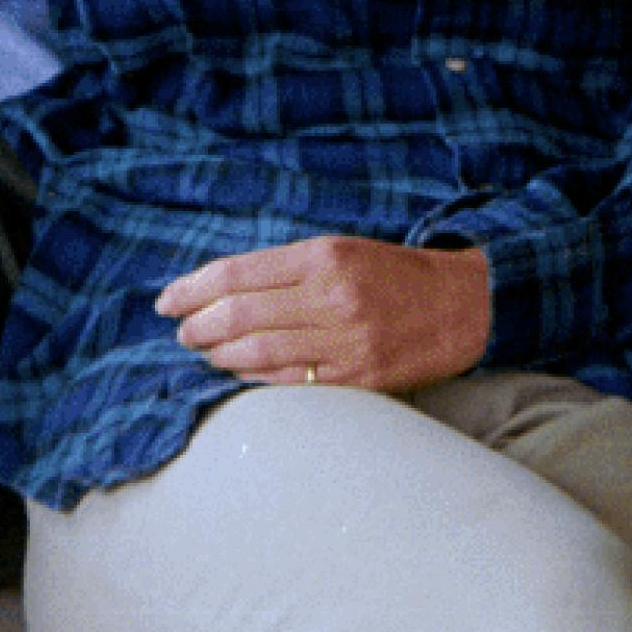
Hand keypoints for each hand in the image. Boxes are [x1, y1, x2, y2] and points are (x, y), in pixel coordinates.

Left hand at [155, 235, 492, 391]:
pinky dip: (254, 377)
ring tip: (203, 351)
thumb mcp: (340, 250)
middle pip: (240, 314)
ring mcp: (345, 341)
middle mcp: (331, 297)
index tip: (167, 299)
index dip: (193, 288)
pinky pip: (290, 382)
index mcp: (323, 256)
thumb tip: (221, 289)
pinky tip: (237, 372)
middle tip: (181, 331)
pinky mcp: (358, 378)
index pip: (237, 273)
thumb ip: (285, 268)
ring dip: (220, 354)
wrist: (463, 306)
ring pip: (259, 351)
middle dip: (199, 325)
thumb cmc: (393, 274)